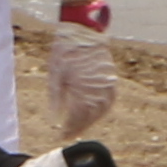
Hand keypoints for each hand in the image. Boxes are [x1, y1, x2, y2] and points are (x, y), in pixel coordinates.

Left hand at [44, 21, 117, 140]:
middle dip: (80, 127)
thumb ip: (56, 98)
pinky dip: (102, 110)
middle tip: (69, 134)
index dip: (70, 129)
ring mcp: (107, 84)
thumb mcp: (55, 74)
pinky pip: (109, 100)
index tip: (62, 136)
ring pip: (102, 110)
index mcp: (82, 89)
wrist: (83, 30)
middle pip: (90, 117)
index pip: (78, 117)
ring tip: (81, 127)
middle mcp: (97, 89)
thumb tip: (55, 118)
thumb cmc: (65, 51)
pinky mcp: (111, 78)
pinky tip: (95, 114)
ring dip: (92, 121)